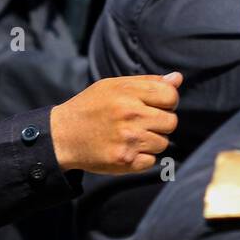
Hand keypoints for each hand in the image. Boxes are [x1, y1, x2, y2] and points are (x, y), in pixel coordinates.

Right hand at [50, 72, 181, 173]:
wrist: (61, 136)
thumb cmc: (89, 108)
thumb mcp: (112, 87)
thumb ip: (146, 82)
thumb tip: (177, 78)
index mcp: (128, 94)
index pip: (171, 97)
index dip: (166, 102)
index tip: (154, 106)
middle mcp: (130, 115)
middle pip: (171, 122)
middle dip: (159, 123)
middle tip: (139, 123)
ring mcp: (128, 140)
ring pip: (163, 143)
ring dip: (150, 142)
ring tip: (129, 137)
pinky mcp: (125, 161)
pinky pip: (152, 161)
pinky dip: (141, 158)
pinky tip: (125, 149)